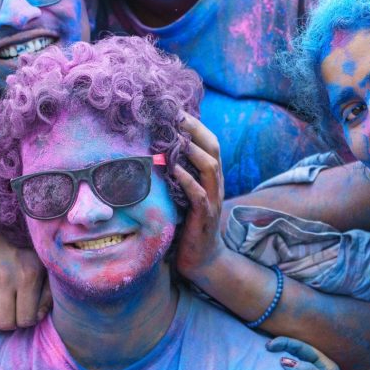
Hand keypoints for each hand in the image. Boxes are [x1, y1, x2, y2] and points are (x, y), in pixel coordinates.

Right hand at [0, 196, 50, 330]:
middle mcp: (4, 278)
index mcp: (27, 275)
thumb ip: (46, 297)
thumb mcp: (44, 272)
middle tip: (10, 310)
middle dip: (9, 322)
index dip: (26, 319)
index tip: (25, 311)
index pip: (25, 320)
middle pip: (4, 324)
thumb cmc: (25, 257)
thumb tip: (36, 318)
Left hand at [171, 112, 225, 282]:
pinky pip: (199, 195)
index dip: (196, 126)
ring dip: (194, 151)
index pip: (209, 143)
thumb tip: (154, 151)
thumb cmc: (187, 224)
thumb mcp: (182, 194)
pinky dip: (188, 180)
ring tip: (179, 137)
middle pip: (213, 149)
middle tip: (177, 116)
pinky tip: (175, 170)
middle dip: (197, 130)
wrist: (201, 259)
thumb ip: (176, 174)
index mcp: (210, 177)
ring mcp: (212, 200)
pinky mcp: (205, 217)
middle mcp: (215, 184)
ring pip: (210, 168)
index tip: (177, 110)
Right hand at [268, 336, 369, 369]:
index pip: (304, 348)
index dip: (286, 343)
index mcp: (326, 366)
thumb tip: (285, 361)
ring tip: (264, 362)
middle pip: (297, 355)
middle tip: (265, 348)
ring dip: (280, 365)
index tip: (270, 346)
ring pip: (293, 369)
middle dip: (281, 349)